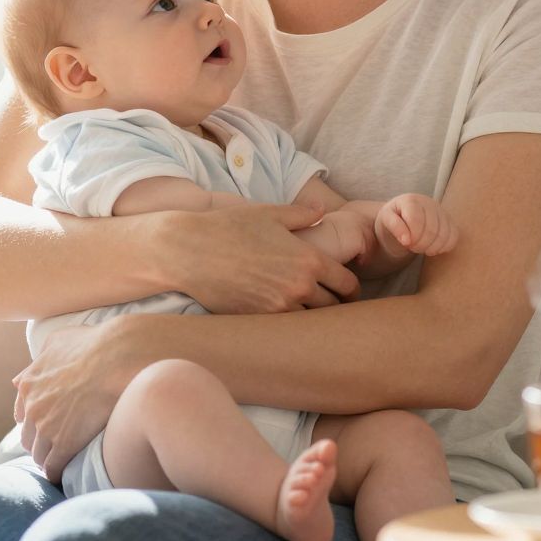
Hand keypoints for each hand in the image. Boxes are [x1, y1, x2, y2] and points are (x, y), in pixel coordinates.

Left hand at [13, 322, 131, 476]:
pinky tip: (66, 475)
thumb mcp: (60, 340)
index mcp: (29, 383)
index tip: (46, 426)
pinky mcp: (64, 443)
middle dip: (40, 442)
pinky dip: (57, 472)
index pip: (22, 414)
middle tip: (56, 446)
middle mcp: (32, 406)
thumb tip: (29, 371)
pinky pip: (53, 468)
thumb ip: (42, 357)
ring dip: (49, 458)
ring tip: (63, 462)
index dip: (35, 421)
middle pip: (28, 436)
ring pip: (39, 454)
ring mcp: (46, 427)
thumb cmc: (95, 344)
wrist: (119, 358)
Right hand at [165, 203, 360, 312]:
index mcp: (308, 260)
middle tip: (332, 303)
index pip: (346, 284)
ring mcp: (277, 309)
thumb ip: (301, 214)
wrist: (188, 251)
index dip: (352, 290)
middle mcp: (298, 288)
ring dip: (312, 318)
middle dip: (335, 306)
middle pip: (332, 308)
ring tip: (308, 313)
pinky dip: (289, 327)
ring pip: (310, 324)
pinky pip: (284, 331)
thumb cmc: (229, 227)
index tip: (349, 292)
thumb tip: (321, 209)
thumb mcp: (269, 213)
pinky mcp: (257, 321)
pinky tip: (285, 319)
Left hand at [377, 193, 457, 255]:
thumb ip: (394, 226)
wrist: (402, 219)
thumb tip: (406, 240)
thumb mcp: (386, 220)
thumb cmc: (393, 220)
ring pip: (444, 234)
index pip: (416, 221)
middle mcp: (429, 203)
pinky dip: (444, 246)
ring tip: (421, 248)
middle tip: (412, 247)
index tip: (405, 243)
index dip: (411, 236)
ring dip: (431, 247)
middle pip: (431, 230)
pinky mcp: (450, 221)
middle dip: (420, 245)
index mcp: (411, 200)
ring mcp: (441, 211)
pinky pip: (454, 236)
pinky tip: (433, 248)